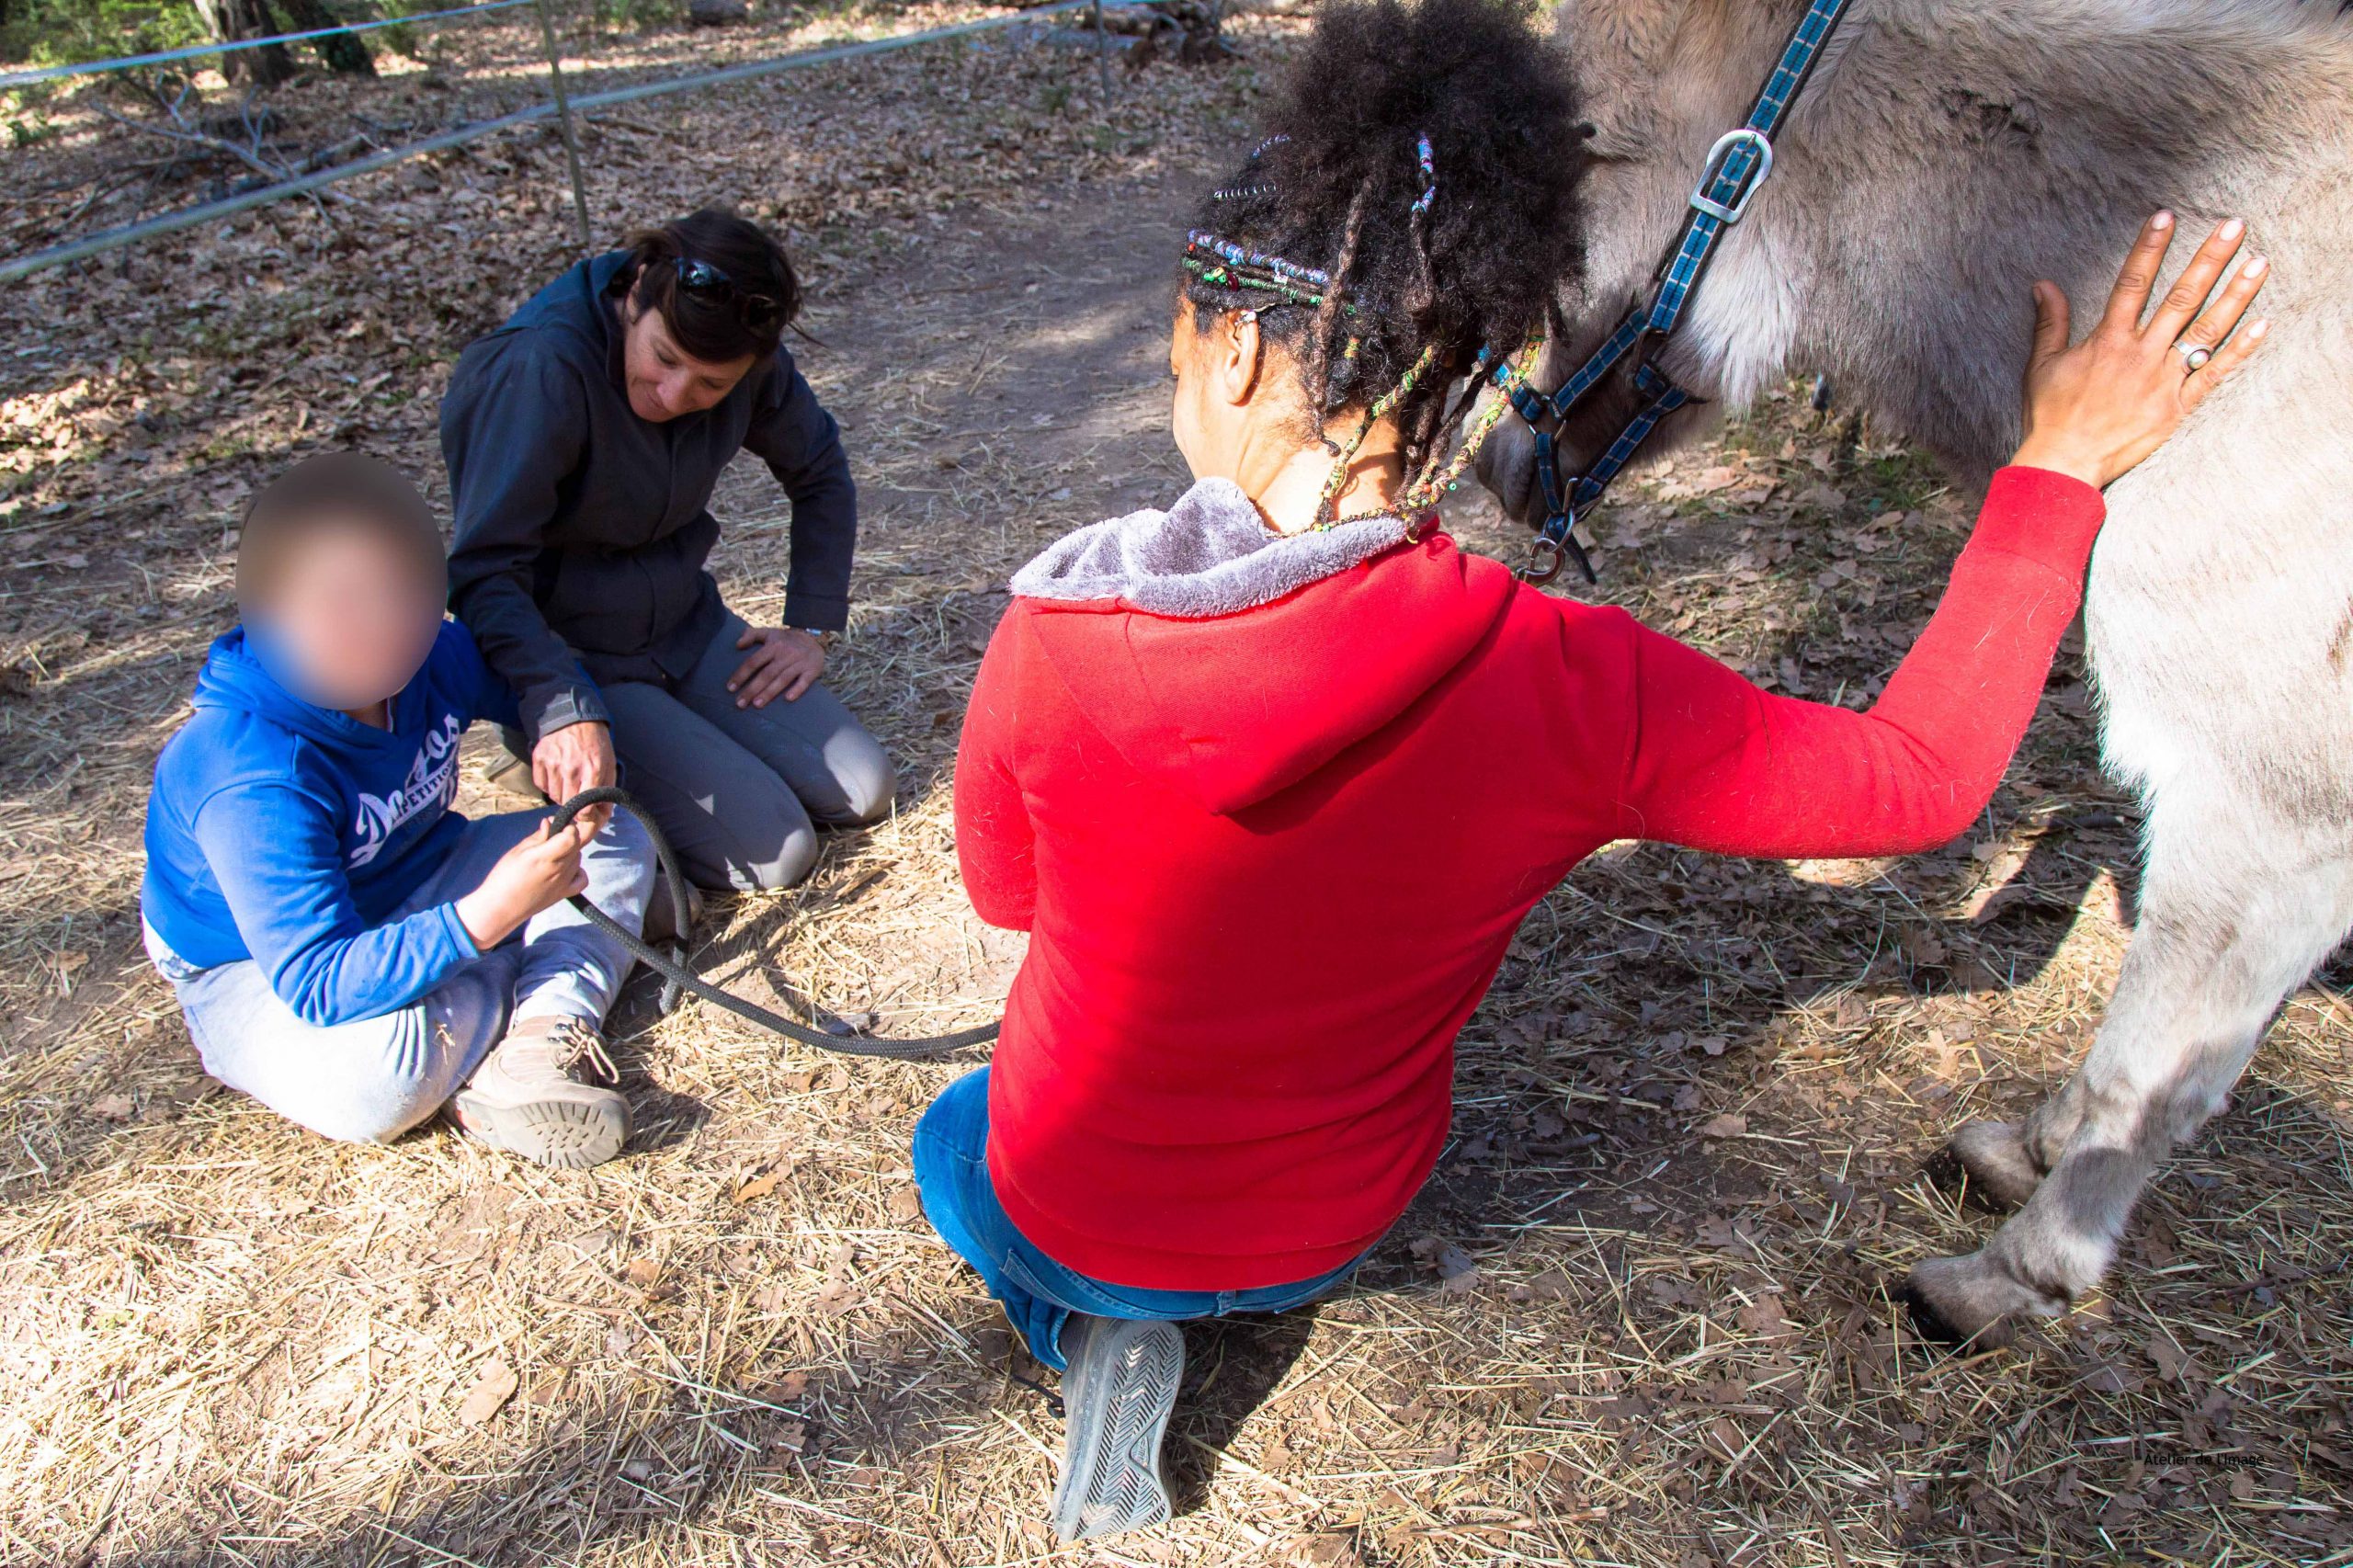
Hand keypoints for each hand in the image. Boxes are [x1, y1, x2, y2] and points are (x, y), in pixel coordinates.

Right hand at [455, 816, 595, 949]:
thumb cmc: (504, 878)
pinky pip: (582, 879)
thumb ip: (538, 836)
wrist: (500, 908)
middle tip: (550, 840)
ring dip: (570, 853)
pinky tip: (566, 869)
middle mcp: (558, 870)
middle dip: (566, 838)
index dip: (568, 828)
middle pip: (576, 846)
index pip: (572, 837)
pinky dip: (578, 871)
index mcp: (544, 857)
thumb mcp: (517, 851)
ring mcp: (564, 883)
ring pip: (578, 858)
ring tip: (551, 856)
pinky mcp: (564, 894)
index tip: (557, 826)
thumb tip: (550, 822)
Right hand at [531, 720, 614, 829]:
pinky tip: (557, 775)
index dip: (586, 815)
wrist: (575, 718)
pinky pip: (541, 784)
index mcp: (592, 770)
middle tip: (578, 796)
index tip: (587, 812)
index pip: (585, 810)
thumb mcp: (609, 764)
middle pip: (567, 804)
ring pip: (553, 796)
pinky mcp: (539, 758)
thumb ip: (607, 790)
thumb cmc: (595, 743)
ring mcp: (553, 763)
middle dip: (574, 806)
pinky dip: (548, 785)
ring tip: (568, 782)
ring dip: (561, 794)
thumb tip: (603, 814)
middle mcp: (571, 768)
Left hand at [727, 625, 825, 707]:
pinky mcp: (812, 670)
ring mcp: (799, 663)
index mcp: (773, 645)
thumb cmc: (786, 640)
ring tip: (757, 705)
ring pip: (782, 679)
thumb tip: (737, 645)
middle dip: (752, 689)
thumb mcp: (769, 633)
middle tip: (740, 703)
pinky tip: (788, 699)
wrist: (814, 639)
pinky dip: (797, 690)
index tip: (730, 688)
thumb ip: (751, 635)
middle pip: (766, 674)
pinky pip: (804, 681)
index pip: (754, 662)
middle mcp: (786, 654)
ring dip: (769, 692)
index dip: (741, 675)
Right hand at [2010, 212, 2269, 489]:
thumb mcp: (2041, 365)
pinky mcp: (2177, 406)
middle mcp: (2140, 353)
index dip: (2150, 248)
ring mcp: (2163, 379)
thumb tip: (2044, 285)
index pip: (2132, 283)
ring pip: (2206, 329)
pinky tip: (2262, 324)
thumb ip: (2050, 322)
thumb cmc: (2050, 416)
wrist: (2066, 463)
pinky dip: (2239, 349)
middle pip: (2181, 297)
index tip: (2167, 216)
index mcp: (2108, 340)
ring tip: (2258, 263)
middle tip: (2235, 226)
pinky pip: (2214, 373)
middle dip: (2209, 258)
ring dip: (2235, 294)